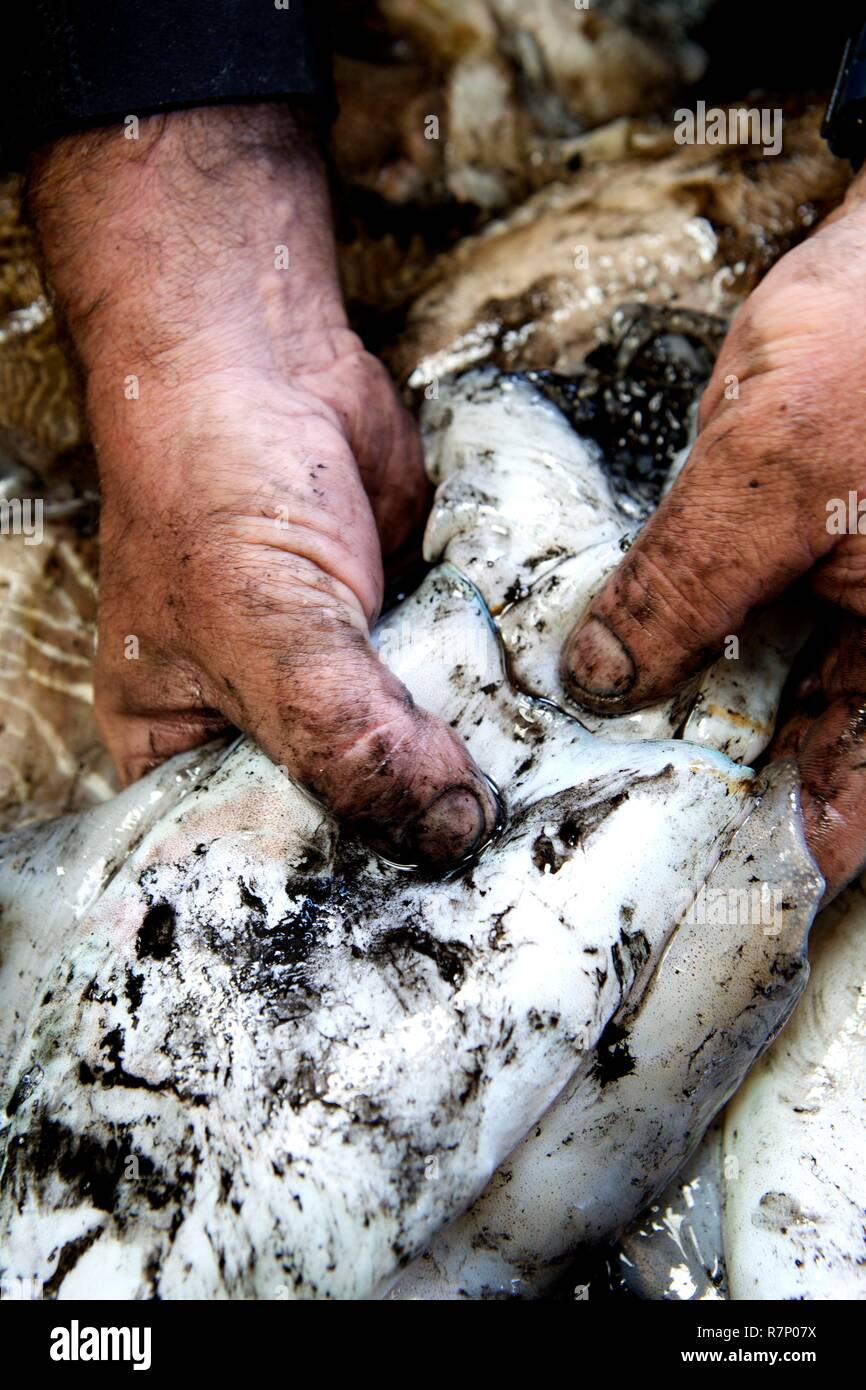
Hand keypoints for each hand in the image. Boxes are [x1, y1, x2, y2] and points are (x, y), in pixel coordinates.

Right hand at [29, 104, 497, 866]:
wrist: (262, 360)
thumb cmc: (211, 485)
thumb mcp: (265, 628)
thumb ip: (348, 734)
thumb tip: (449, 829)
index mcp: (190, 759)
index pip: (263, 870)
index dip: (335, 909)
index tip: (423, 941)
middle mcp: (270, 736)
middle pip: (355, 827)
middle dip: (421, 848)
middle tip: (509, 898)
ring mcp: (348, 691)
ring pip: (421, 766)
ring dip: (478, 781)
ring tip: (550, 837)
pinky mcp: (412, 642)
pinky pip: (464, 699)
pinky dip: (506, 714)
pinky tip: (561, 750)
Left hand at [562, 166, 865, 897]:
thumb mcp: (771, 472)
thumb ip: (684, 590)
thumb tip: (602, 681)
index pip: (860, 797)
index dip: (787, 859)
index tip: (704, 901)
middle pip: (822, 748)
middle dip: (728, 789)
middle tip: (628, 838)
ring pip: (783, 684)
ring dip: (702, 715)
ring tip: (609, 761)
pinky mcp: (831, 542)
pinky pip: (764, 613)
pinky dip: (704, 638)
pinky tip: (637, 660)